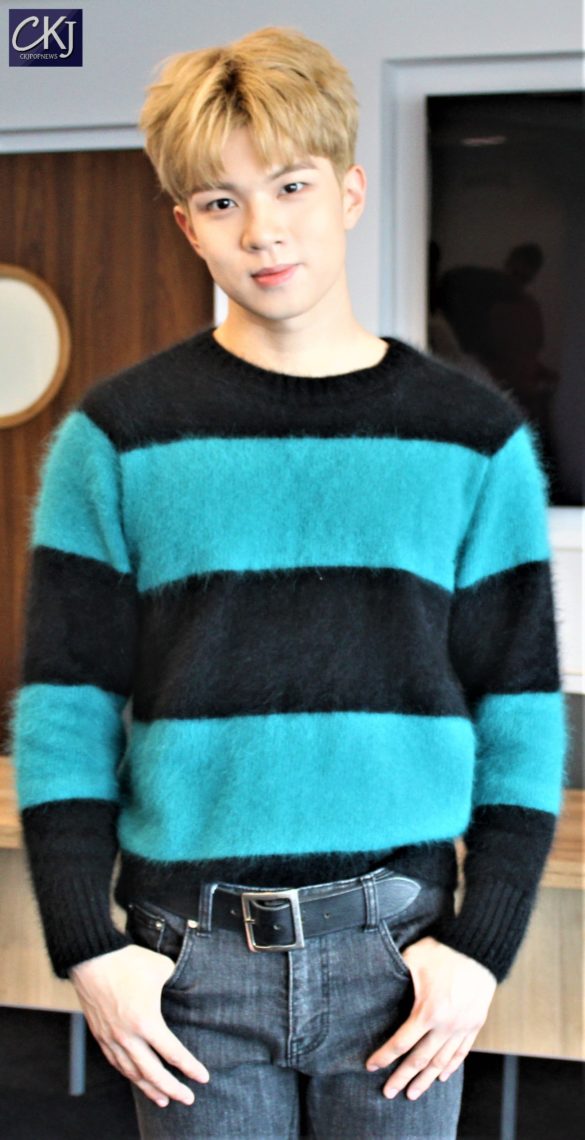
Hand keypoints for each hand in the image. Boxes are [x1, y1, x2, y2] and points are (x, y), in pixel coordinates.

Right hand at [70, 944, 209, 1107]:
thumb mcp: (162, 968)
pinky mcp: (100, 1035)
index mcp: (147, 1022)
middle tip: (187, 1099)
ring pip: (133, 1073)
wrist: (92, 958)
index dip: (190, 1068)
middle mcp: (128, 1037)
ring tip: (163, 1099)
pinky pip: (117, 1063)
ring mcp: (112, 1038)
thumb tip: (186, 985)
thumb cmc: (128, 962)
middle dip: (173, 1089)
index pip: (173, 1053)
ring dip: (149, 1088)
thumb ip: (176, 982)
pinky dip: (129, 1075)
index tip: (203, 1078)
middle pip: (153, 1073)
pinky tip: (137, 1079)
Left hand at [365, 937, 496, 1099]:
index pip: (401, 1043)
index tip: (371, 1066)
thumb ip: (397, 975)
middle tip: (388, 1093)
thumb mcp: (413, 959)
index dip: (384, 1057)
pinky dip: (450, 1067)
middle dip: (402, 1078)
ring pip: (441, 1062)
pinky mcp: (474, 1024)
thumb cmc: (442, 951)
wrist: (479, 948)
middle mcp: (446, 1025)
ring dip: (426, 1080)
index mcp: (428, 1011)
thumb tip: (376, 980)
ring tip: (413, 1094)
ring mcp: (462, 1027)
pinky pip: (461, 1052)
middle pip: (420, 1060)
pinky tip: (441, 1077)